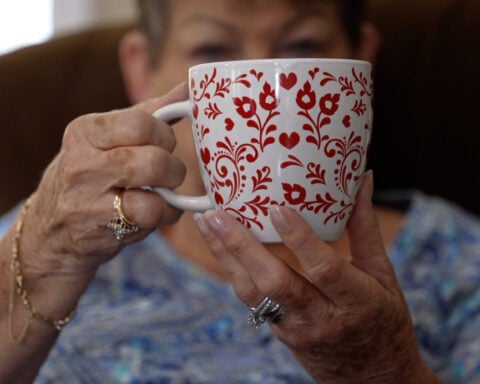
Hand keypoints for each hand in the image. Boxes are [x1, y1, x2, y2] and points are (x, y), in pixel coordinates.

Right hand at [21, 83, 187, 276]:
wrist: (51, 229)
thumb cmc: (90, 175)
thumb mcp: (108, 139)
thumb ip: (150, 114)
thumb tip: (188, 90)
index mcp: (87, 131)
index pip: (143, 123)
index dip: (165, 136)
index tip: (164, 145)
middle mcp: (83, 162)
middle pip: (154, 160)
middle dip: (174, 169)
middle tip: (169, 174)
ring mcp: (89, 198)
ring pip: (156, 192)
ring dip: (172, 194)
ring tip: (164, 194)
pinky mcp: (101, 227)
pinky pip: (153, 216)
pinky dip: (166, 215)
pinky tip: (157, 212)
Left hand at [194, 172, 440, 382]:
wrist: (373, 378)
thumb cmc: (383, 321)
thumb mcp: (383, 275)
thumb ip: (365, 228)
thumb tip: (363, 180)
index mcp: (356, 302)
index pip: (324, 270)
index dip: (300, 240)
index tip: (277, 209)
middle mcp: (322, 319)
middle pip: (275, 283)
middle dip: (241, 247)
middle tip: (217, 215)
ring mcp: (296, 329)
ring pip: (253, 294)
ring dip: (226, 257)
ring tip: (206, 223)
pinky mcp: (280, 333)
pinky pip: (251, 300)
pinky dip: (233, 270)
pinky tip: (219, 245)